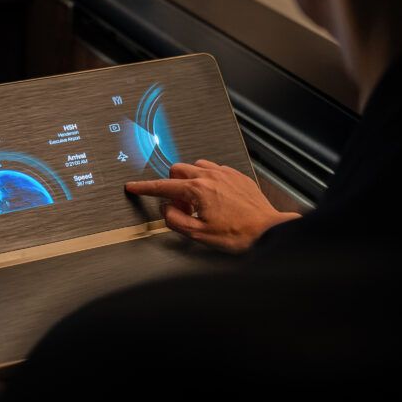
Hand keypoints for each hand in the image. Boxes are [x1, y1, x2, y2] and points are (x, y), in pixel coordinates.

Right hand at [125, 160, 299, 252]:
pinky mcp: (237, 176)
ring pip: (196, 166)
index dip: (144, 188)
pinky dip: (208, 180)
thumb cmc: (237, 234)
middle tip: (181, 206)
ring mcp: (225, 173)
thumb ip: (173, 219)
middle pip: (177, 170)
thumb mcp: (197, 234)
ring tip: (198, 202)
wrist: (267, 231)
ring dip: (190, 181)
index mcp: (197, 190)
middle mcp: (210, 176)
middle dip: (173, 186)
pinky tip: (215, 198)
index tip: (133, 187)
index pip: (162, 186)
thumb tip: (165, 209)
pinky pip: (214, 170)